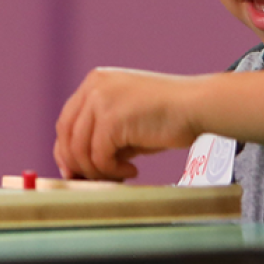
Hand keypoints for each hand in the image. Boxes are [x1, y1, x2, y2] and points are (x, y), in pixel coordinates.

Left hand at [53, 67, 204, 180]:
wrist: (197, 105)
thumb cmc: (168, 115)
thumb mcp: (126, 121)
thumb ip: (101, 136)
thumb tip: (77, 167)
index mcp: (95, 82)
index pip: (66, 121)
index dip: (67, 151)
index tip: (77, 172)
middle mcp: (93, 87)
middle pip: (65, 134)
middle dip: (76, 164)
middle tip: (93, 181)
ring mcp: (101, 100)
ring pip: (79, 149)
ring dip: (98, 171)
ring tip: (122, 175)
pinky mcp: (111, 119)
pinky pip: (99, 157)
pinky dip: (113, 171)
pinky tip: (133, 171)